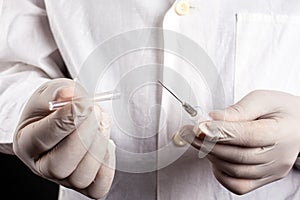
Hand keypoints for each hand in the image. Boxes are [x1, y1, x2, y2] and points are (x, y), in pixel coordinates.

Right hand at [13, 78, 114, 198]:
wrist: (63, 117)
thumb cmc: (54, 107)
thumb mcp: (51, 93)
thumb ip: (58, 92)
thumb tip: (69, 95)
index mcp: (26, 142)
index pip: (42, 138)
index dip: (65, 121)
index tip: (82, 104)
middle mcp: (42, 166)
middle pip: (60, 165)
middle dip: (84, 135)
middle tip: (94, 112)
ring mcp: (64, 178)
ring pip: (82, 176)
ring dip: (98, 145)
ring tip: (100, 120)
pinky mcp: (85, 183)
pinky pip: (99, 185)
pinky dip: (107, 163)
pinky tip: (105, 141)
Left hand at [198, 90, 299, 194]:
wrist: (299, 125)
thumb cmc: (281, 110)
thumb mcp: (263, 99)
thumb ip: (239, 109)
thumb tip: (213, 118)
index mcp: (282, 132)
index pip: (248, 135)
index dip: (220, 132)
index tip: (199, 126)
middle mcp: (279, 156)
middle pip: (238, 156)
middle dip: (208, 144)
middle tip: (189, 133)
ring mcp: (273, 171)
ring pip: (236, 171)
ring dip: (212, 156)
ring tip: (198, 142)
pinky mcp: (265, 179)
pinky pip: (239, 185)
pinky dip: (221, 174)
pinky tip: (214, 159)